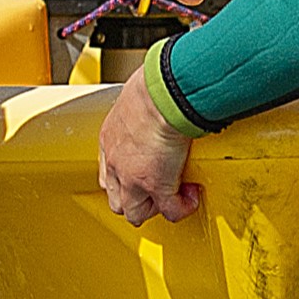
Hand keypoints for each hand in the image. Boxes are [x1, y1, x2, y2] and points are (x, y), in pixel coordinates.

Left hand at [97, 73, 201, 223]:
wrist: (163, 94)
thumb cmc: (153, 86)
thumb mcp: (139, 95)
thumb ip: (146, 104)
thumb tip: (163, 97)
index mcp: (110, 137)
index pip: (108, 171)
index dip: (124, 179)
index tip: (142, 171)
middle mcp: (116, 162)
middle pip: (117, 199)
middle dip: (137, 200)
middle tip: (159, 188)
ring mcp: (133, 178)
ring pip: (136, 213)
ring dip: (156, 208)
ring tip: (174, 194)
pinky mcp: (156, 186)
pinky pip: (170, 211)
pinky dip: (182, 208)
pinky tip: (191, 196)